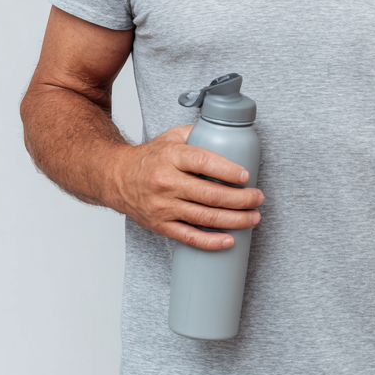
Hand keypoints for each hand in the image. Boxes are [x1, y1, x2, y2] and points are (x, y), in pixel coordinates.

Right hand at [109, 125, 263, 249]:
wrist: (116, 178)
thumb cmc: (149, 157)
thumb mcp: (173, 136)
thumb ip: (200, 133)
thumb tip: (230, 133)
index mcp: (171, 158)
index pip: (202, 163)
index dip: (227, 170)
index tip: (246, 176)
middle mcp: (166, 183)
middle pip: (209, 195)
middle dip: (240, 199)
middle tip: (258, 198)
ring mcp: (163, 207)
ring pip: (204, 217)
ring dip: (234, 220)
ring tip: (253, 217)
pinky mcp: (160, 225)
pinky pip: (188, 237)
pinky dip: (210, 242)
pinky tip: (229, 240)